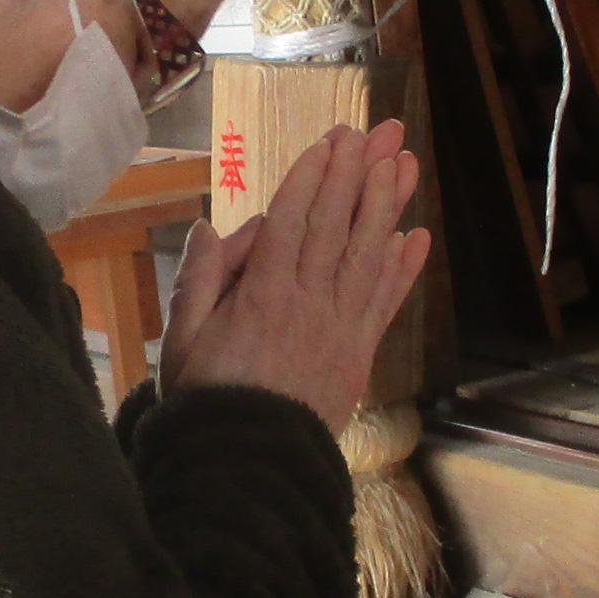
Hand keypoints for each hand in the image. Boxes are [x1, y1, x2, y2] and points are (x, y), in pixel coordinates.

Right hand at [161, 120, 430, 431]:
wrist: (250, 466)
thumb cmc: (207, 401)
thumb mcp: (182, 341)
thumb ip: (198, 281)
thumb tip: (211, 227)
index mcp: (261, 296)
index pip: (291, 221)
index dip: (313, 178)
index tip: (330, 142)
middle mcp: (308, 303)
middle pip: (335, 226)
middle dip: (357, 174)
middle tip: (377, 132)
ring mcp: (339, 327)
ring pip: (367, 254)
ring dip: (387, 205)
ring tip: (403, 164)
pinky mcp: (358, 353)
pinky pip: (385, 302)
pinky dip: (402, 269)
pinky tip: (416, 237)